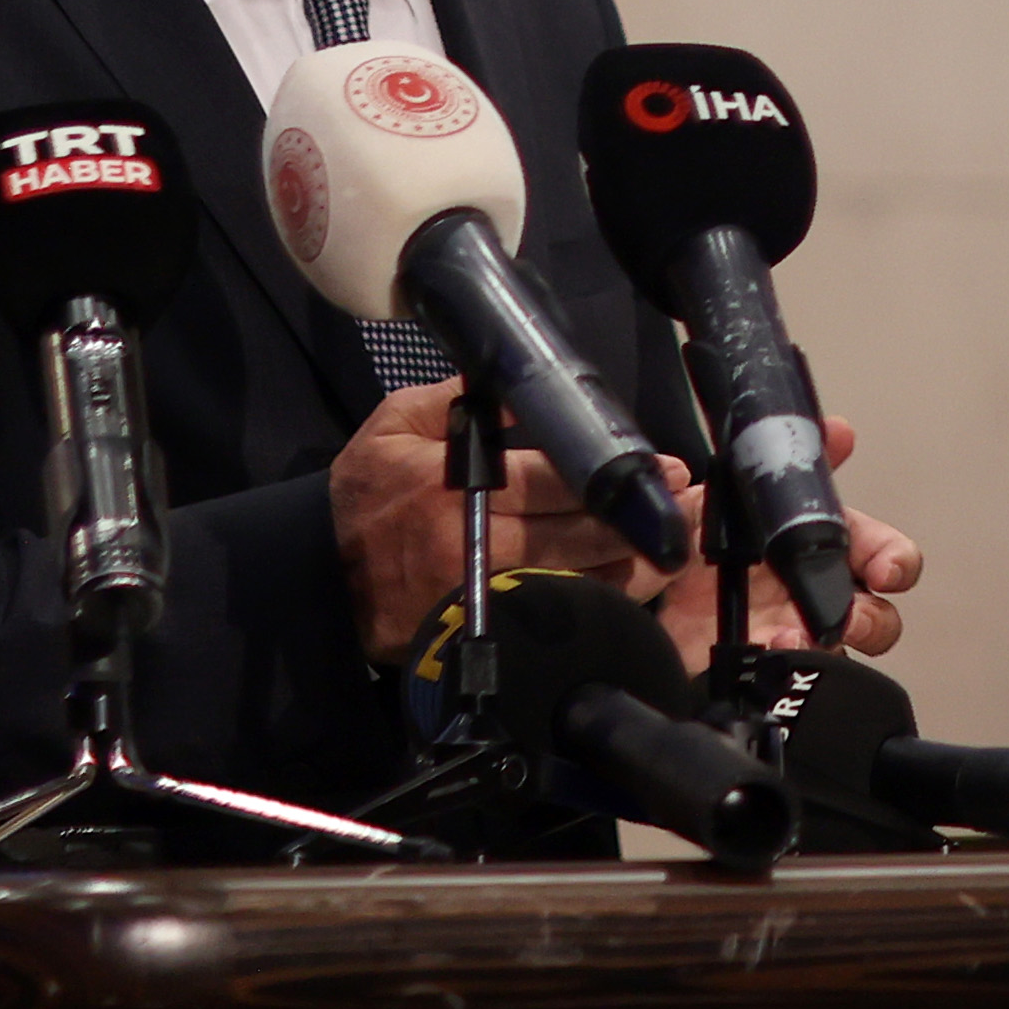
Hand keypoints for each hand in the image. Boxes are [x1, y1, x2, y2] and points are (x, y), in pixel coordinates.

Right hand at [329, 379, 682, 660]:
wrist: (317, 577)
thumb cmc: (364, 493)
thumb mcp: (395, 425)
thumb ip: (458, 397)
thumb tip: (521, 382)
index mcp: (455, 482)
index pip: (555, 477)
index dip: (615, 474)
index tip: (665, 468)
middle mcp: (473, 540)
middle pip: (579, 532)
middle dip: (641, 518)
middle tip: (691, 503)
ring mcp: (479, 591)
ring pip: (578, 580)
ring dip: (636, 563)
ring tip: (681, 543)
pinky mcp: (481, 626)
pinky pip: (555, 614)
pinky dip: (600, 599)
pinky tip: (636, 584)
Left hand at [652, 416, 927, 670]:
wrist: (636, 582)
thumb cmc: (692, 534)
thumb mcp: (724, 491)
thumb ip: (777, 462)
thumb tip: (839, 433)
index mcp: (817, 543)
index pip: (881, 552)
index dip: (894, 559)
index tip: (886, 569)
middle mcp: (813, 592)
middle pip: (878, 615)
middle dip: (875, 618)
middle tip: (851, 615)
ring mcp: (790, 634)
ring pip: (842, 654)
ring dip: (832, 647)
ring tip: (804, 638)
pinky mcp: (760, 667)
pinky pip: (793, 678)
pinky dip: (790, 669)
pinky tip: (769, 652)